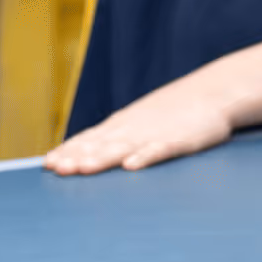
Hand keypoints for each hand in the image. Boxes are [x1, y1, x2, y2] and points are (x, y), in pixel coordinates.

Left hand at [43, 82, 233, 175]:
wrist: (215, 92)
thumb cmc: (176, 111)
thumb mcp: (141, 119)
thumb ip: (115, 136)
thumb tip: (85, 150)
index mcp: (123, 125)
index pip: (90, 138)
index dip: (69, 150)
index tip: (47, 164)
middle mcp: (134, 129)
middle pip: (101, 145)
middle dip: (77, 156)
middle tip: (57, 169)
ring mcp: (156, 134)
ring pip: (124, 148)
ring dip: (102, 158)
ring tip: (83, 168)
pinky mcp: (181, 140)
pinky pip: (160, 150)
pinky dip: (145, 157)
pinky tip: (132, 166)